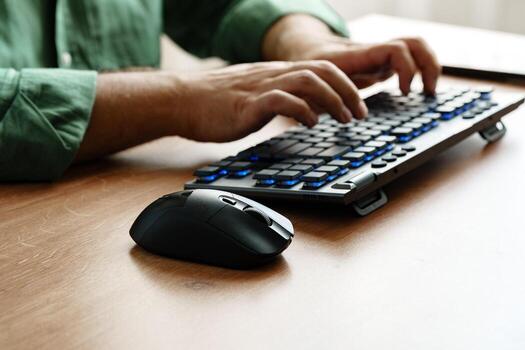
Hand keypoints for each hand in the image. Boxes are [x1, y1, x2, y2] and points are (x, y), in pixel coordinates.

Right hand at [177, 60, 367, 141]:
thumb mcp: (255, 97)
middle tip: (360, 114)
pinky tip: (311, 123)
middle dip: (348, 91)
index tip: (357, 104)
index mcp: (276, 74)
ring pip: (308, 81)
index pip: (320, 68)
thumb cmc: (215, 103)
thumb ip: (279, 99)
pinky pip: (282, 100)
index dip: (345, 84)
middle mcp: (273, 75)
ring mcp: (261, 87)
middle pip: (322, 70)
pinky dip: (303, 110)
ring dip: (333, 100)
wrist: (182, 100)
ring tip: (345, 119)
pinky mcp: (249, 104)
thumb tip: (303, 111)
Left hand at [264, 15, 440, 94]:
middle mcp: (376, 53)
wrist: (308, 53)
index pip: (396, 50)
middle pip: (415, 44)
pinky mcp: (384, 65)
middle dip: (429, 65)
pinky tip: (417, 94)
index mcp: (361, 55)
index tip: (406, 92)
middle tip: (428, 92)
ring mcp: (382, 58)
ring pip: (417, 49)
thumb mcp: (311, 84)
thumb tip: (311, 118)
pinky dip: (421, 74)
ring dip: (430, 68)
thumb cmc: (309, 70)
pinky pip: (411, 61)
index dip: (407, 69)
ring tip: (429, 93)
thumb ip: (315, 98)